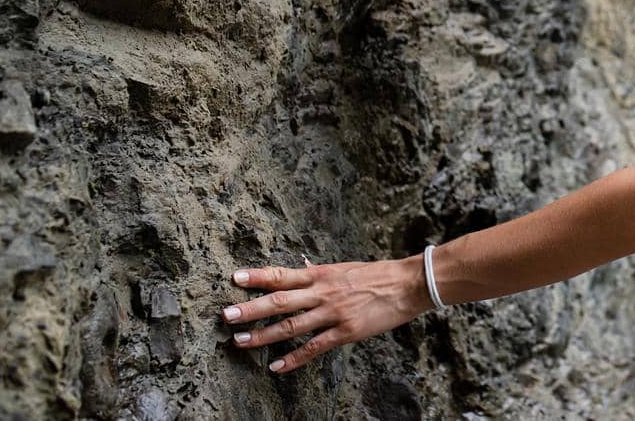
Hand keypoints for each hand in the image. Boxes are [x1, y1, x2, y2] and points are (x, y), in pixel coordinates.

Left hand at [220, 255, 429, 373]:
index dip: (258, 276)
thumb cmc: (377, 274)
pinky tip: (276, 366)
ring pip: (291, 326)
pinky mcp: (345, 332)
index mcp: (322, 274)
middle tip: (226, 315)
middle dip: (251, 308)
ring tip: (239, 341)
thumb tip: (302, 268)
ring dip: (263, 335)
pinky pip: (314, 347)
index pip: (283, 274)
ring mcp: (333, 313)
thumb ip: (321, 274)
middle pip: (280, 301)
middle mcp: (323, 293)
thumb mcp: (345, 268)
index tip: (235, 278)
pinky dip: (293, 358)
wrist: (408, 284)